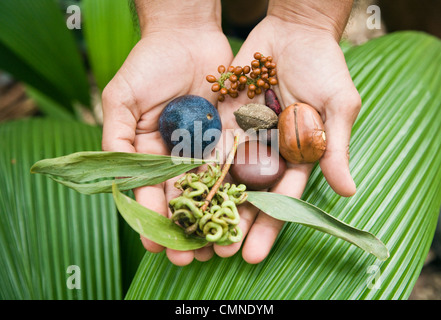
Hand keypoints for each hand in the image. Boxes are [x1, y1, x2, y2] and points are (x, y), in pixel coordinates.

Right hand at [101, 0, 233, 265]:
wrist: (187, 36)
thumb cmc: (148, 63)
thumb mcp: (122, 98)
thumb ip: (116, 136)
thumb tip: (114, 179)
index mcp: (150, 152)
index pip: (150, 191)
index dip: (152, 217)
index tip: (155, 243)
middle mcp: (179, 156)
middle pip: (184, 198)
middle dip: (188, 228)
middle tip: (193, 258)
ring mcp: (207, 149)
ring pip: (212, 190)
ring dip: (216, 218)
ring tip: (222, 247)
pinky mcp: (233, 137)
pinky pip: (237, 165)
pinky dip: (241, 190)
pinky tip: (245, 212)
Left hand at [214, 3, 360, 263]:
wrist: (294, 30)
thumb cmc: (324, 66)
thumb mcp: (337, 105)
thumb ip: (335, 146)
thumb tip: (349, 191)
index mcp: (296, 156)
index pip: (281, 198)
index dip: (268, 225)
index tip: (254, 253)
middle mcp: (268, 151)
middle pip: (248, 194)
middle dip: (233, 223)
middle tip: (216, 253)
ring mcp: (245, 136)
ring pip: (224, 175)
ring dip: (209, 203)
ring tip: (192, 230)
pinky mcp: (224, 118)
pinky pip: (208, 143)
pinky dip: (194, 166)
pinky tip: (178, 189)